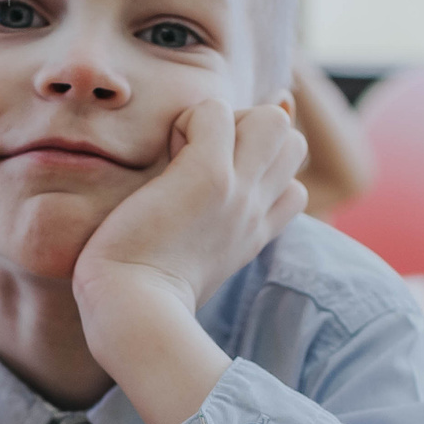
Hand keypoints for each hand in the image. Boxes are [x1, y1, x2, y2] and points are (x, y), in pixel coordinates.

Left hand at [73, 98, 306, 330]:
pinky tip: (163, 156)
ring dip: (226, 120)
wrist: (130, 311)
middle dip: (249, 135)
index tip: (210, 186)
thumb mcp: (187, 268)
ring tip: (183, 152)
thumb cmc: (141, 296)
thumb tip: (201, 205)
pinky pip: (215, 111)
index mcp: (251, 235)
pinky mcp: (209, 175)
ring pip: (272, 119)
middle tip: (198, 161)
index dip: (257, 173)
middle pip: (293, 143)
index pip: (292, 188)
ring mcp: (239, 191)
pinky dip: (188, 120)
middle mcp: (254, 211)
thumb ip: (201, 240)